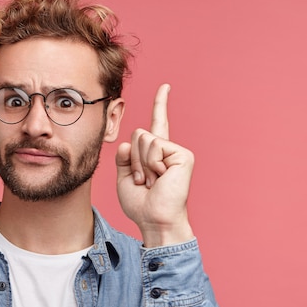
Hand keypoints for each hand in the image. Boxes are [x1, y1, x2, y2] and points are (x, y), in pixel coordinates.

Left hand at [115, 84, 194, 246]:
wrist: (154, 220)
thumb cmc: (141, 205)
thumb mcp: (123, 179)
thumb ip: (123, 158)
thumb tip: (128, 143)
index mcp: (156, 154)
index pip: (157, 124)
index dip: (160, 104)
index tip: (166, 86)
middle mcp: (168, 149)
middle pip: (137, 134)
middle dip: (133, 159)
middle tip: (144, 181)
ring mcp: (177, 151)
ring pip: (143, 139)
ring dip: (140, 164)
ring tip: (152, 181)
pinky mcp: (183, 155)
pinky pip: (154, 147)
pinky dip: (150, 165)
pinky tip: (160, 178)